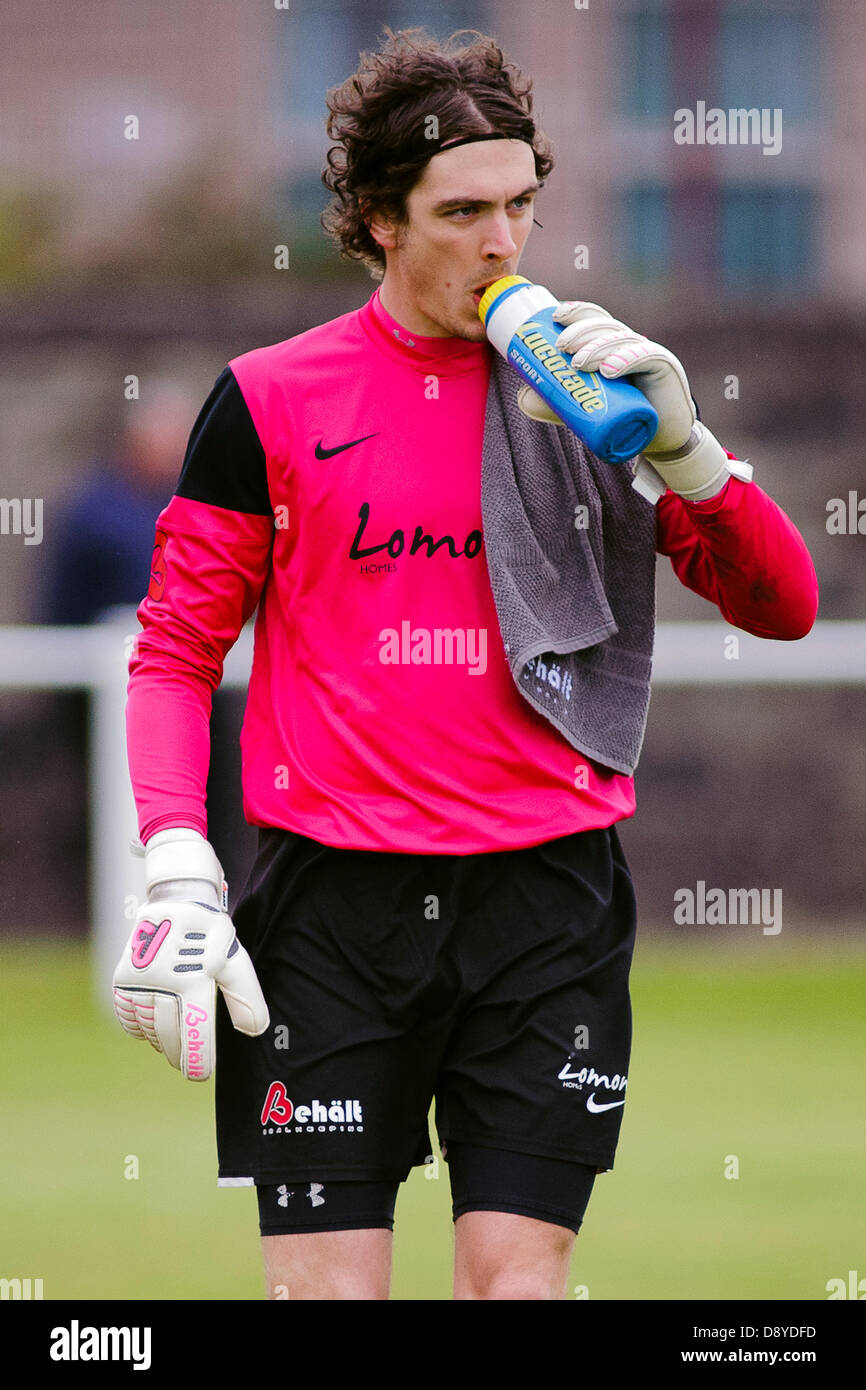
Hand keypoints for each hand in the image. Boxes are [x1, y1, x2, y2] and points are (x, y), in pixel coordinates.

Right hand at [112, 829, 268, 1080]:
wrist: (175, 898)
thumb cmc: (212, 933)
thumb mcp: (235, 958)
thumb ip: (245, 997)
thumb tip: (254, 1031)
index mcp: (195, 977)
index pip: (195, 1034)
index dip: (198, 1061)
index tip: (200, 1075)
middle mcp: (163, 980)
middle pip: (170, 1037)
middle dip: (181, 1055)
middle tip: (190, 1064)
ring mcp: (139, 980)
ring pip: (149, 1030)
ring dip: (162, 1041)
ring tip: (176, 1041)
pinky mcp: (122, 978)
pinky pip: (130, 1019)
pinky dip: (142, 1028)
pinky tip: (156, 1023)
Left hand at [518, 300, 739, 500]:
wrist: (658, 441)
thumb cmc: (622, 418)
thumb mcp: (583, 409)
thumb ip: (556, 402)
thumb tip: (522, 397)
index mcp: (612, 344)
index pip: (595, 318)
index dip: (577, 312)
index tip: (555, 316)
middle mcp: (631, 343)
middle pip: (606, 325)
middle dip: (582, 331)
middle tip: (561, 346)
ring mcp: (650, 354)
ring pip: (623, 339)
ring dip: (599, 347)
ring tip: (579, 363)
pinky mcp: (666, 369)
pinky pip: (647, 357)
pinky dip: (627, 359)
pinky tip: (611, 369)